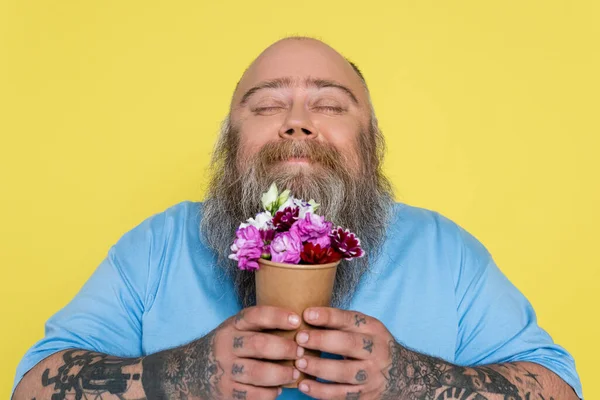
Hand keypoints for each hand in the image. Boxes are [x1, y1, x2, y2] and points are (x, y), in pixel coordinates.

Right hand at [154, 305, 303, 399]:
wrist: (190, 371)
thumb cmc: (227, 346)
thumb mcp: (236, 329)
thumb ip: (259, 327)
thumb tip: (299, 325)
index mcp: (232, 326)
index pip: (255, 315)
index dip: (277, 316)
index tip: (297, 320)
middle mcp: (226, 345)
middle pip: (259, 345)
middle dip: (285, 348)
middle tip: (300, 351)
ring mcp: (224, 369)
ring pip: (257, 372)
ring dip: (281, 374)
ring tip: (294, 373)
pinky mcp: (225, 391)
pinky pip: (252, 394)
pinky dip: (269, 393)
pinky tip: (277, 389)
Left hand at [293, 307, 394, 399]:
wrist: (402, 375)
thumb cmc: (372, 346)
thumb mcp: (365, 329)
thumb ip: (342, 324)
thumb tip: (305, 317)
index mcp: (373, 329)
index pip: (350, 319)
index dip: (328, 316)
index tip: (307, 315)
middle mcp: (375, 351)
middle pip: (348, 344)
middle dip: (321, 340)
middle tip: (299, 338)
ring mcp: (372, 375)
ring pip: (344, 372)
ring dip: (319, 367)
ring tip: (299, 362)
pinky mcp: (366, 395)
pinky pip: (341, 395)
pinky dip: (320, 391)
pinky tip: (304, 385)